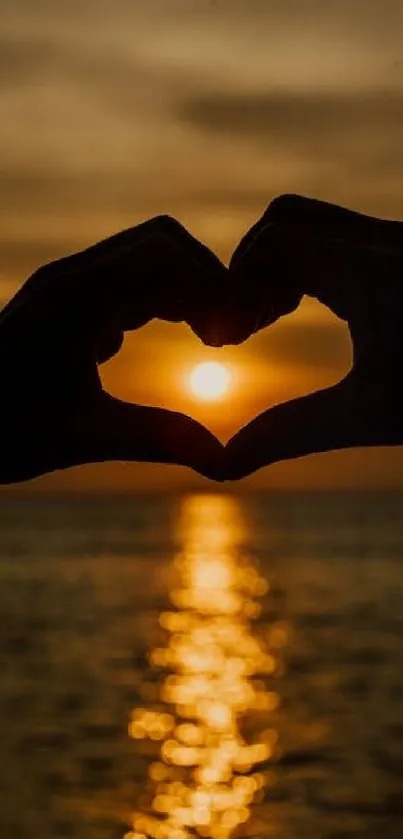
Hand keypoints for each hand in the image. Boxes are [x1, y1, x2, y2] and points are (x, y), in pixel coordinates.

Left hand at [0, 216, 226, 483]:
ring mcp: (68, 288)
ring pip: (145, 261)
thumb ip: (156, 438)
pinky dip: (159, 302)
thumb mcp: (83, 437)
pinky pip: (126, 283)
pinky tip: (168, 344)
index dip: (212, 286)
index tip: (229, 339)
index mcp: (76, 297)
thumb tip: (223, 459)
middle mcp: (72, 279)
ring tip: (210, 340)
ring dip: (183, 290)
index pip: (165, 254)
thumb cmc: (1, 430)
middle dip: (205, 282)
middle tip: (225, 338)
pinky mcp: (66, 304)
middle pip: (163, 245)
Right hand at [224, 194, 402, 477]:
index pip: (272, 243)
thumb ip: (291, 433)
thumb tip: (222, 466)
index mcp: (372, 271)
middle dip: (255, 266)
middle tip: (254, 325)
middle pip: (288, 217)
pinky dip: (319, 262)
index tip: (232, 340)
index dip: (235, 285)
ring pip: (319, 220)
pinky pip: (348, 234)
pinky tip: (326, 310)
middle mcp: (390, 240)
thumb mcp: (373, 415)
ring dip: (286, 261)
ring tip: (281, 317)